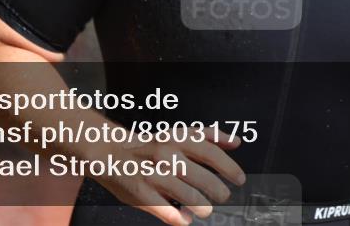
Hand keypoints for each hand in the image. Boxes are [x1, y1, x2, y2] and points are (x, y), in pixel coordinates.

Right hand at [92, 124, 245, 225]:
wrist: (111, 152)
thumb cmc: (150, 146)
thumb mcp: (178, 133)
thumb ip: (207, 136)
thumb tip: (236, 141)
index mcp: (177, 138)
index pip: (209, 152)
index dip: (228, 167)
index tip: (239, 178)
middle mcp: (166, 154)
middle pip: (201, 177)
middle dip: (217, 191)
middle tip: (223, 196)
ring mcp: (153, 174)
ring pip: (185, 195)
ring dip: (201, 206)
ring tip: (205, 210)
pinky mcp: (140, 192)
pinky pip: (164, 209)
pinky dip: (178, 217)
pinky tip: (184, 219)